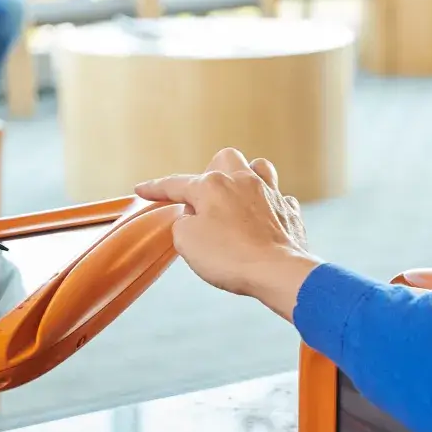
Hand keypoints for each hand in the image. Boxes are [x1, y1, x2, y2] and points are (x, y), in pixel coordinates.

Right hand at [135, 149, 317, 319]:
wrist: (277, 272)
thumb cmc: (230, 256)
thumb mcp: (186, 241)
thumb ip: (182, 223)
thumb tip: (192, 219)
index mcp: (212, 186)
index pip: (176, 183)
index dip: (156, 188)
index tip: (142, 189)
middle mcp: (242, 181)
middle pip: (223, 159)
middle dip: (211, 172)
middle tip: (204, 199)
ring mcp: (269, 193)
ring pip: (258, 167)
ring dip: (245, 177)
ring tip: (237, 196)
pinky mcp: (288, 211)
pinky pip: (280, 198)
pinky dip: (270, 205)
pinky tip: (265, 218)